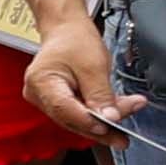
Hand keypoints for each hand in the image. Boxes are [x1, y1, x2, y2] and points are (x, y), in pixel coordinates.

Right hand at [24, 17, 138, 142]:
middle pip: (72, 119)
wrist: (67, 29)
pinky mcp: (57, 102)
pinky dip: (97, 115)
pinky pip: (79, 114)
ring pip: (77, 120)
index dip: (89, 121)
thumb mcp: (93, 64)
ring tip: (126, 116)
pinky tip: (116, 113)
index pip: (65, 109)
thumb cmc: (75, 40)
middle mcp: (38, 95)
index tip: (111, 125)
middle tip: (124, 135)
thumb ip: (101, 93)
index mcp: (41, 82)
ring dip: (103, 122)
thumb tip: (111, 118)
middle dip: (102, 126)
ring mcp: (46, 100)